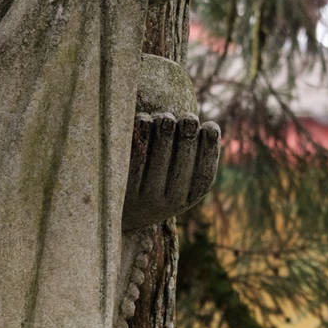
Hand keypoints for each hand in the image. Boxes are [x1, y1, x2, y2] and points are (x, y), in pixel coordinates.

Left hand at [122, 113, 220, 231]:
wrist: (116, 210)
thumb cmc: (154, 182)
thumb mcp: (176, 179)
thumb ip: (189, 155)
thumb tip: (205, 125)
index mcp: (186, 199)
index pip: (205, 175)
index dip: (211, 150)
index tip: (210, 125)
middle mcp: (168, 202)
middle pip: (182, 165)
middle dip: (188, 137)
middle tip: (188, 117)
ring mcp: (144, 198)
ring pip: (158, 160)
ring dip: (165, 133)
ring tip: (166, 116)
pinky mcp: (122, 188)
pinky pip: (134, 159)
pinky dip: (141, 136)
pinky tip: (143, 119)